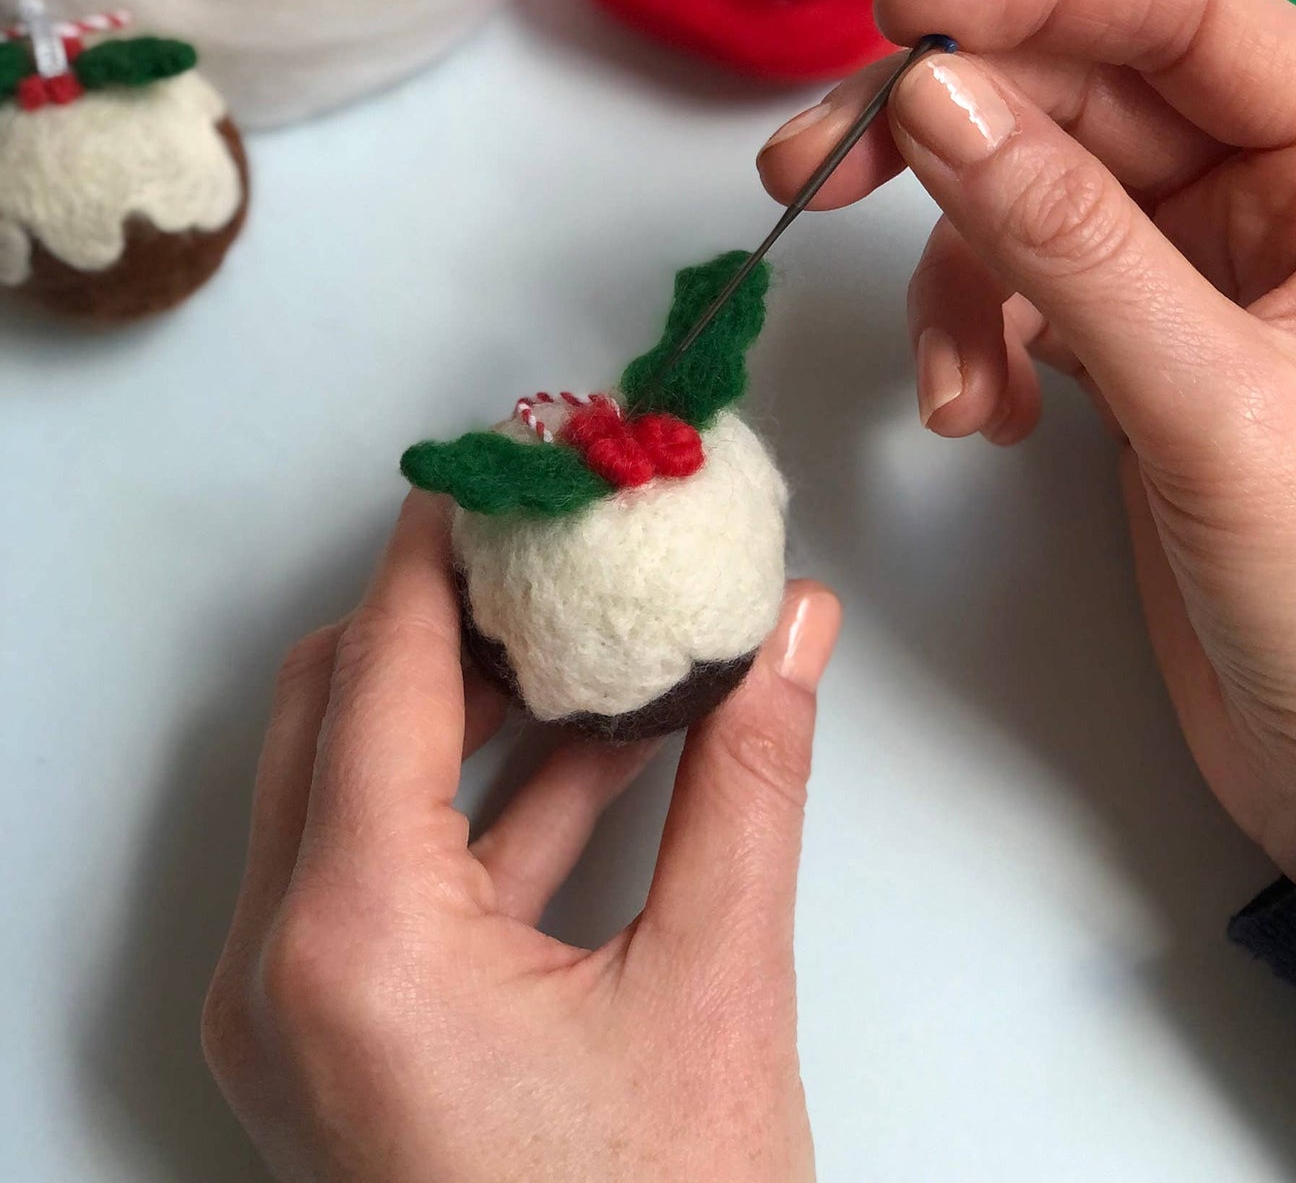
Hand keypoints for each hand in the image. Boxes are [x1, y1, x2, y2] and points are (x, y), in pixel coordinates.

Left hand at [203, 492, 840, 1180]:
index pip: (385, 674)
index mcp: (355, 946)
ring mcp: (304, 1014)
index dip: (443, 553)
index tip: (499, 469)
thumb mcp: (715, 994)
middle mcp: (290, 974)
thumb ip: (752, 788)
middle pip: (343, 711)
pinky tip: (603, 748)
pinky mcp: (347, 1038)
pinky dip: (491, 798)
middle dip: (453, 614)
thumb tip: (793, 636)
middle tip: (551, 542)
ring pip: (364, 786)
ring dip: (478, 704)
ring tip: (591, 629)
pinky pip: (399, 870)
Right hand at [758, 0, 1295, 894]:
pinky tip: (984, 419)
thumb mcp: (1213, 406)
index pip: (1183, 20)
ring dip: (955, 282)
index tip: (903, 21)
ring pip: (1026, 207)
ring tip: (955, 396)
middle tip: (814, 168)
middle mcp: (1277, 207)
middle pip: (1076, 105)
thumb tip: (936, 102)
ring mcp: (1196, 285)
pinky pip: (1020, 298)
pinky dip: (973, 344)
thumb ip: (1068, 246)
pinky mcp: (1135, 359)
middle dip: (940, 138)